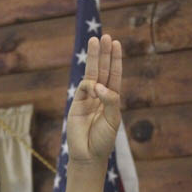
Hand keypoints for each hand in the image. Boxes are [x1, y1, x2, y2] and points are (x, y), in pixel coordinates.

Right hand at [67, 34, 121, 165]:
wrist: (88, 155)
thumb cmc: (103, 140)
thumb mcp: (113, 120)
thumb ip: (110, 101)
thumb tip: (99, 85)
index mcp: (112, 99)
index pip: (114, 75)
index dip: (115, 60)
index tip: (116, 44)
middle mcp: (100, 96)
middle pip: (102, 70)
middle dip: (104, 54)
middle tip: (105, 36)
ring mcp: (87, 98)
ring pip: (91, 74)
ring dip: (94, 58)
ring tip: (95, 40)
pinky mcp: (76, 103)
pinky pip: (83, 88)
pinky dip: (90, 85)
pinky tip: (95, 88)